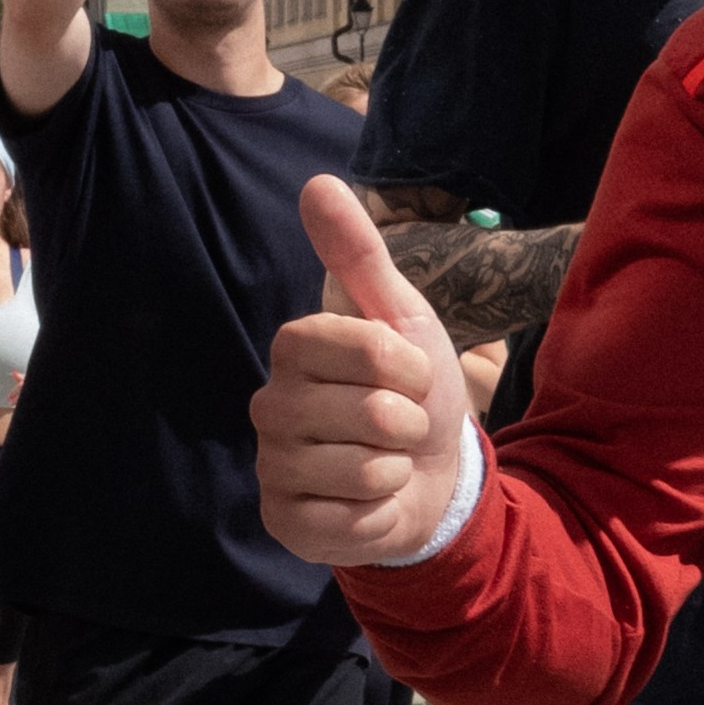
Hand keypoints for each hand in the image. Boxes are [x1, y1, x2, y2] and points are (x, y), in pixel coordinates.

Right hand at [253, 177, 469, 566]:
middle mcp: (270, 405)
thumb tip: (317, 182)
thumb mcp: (402, 317)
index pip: (359, 347)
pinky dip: (379, 513)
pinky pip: (349, 518)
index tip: (411, 376)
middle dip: (410, 423)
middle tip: (401, 427)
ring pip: (363, 467)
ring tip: (387, 463)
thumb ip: (359, 255)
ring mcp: (273, 467)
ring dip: (397, 468)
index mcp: (294, 349)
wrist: (433, 476)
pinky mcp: (283, 522)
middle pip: (368, 410)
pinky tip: (368, 503)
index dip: (406, 365)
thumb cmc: (414, 392)